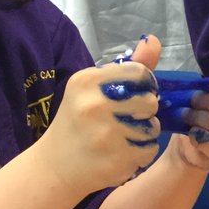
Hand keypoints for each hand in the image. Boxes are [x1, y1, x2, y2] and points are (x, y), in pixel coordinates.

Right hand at [39, 37, 163, 194]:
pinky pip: (149, 150)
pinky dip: (141, 153)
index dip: (144, 85)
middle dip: (144, 112)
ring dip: (144, 133)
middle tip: (125, 119)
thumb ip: (128, 68)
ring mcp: (105, 133)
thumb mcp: (93, 89)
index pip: (140, 73)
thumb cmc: (77, 122)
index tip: (132, 95)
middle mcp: (95, 104)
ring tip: (121, 137)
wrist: (53, 167)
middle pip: (150, 101)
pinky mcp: (116, 158)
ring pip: (153, 127)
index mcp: (87, 80)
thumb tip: (155, 40)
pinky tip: (120, 153)